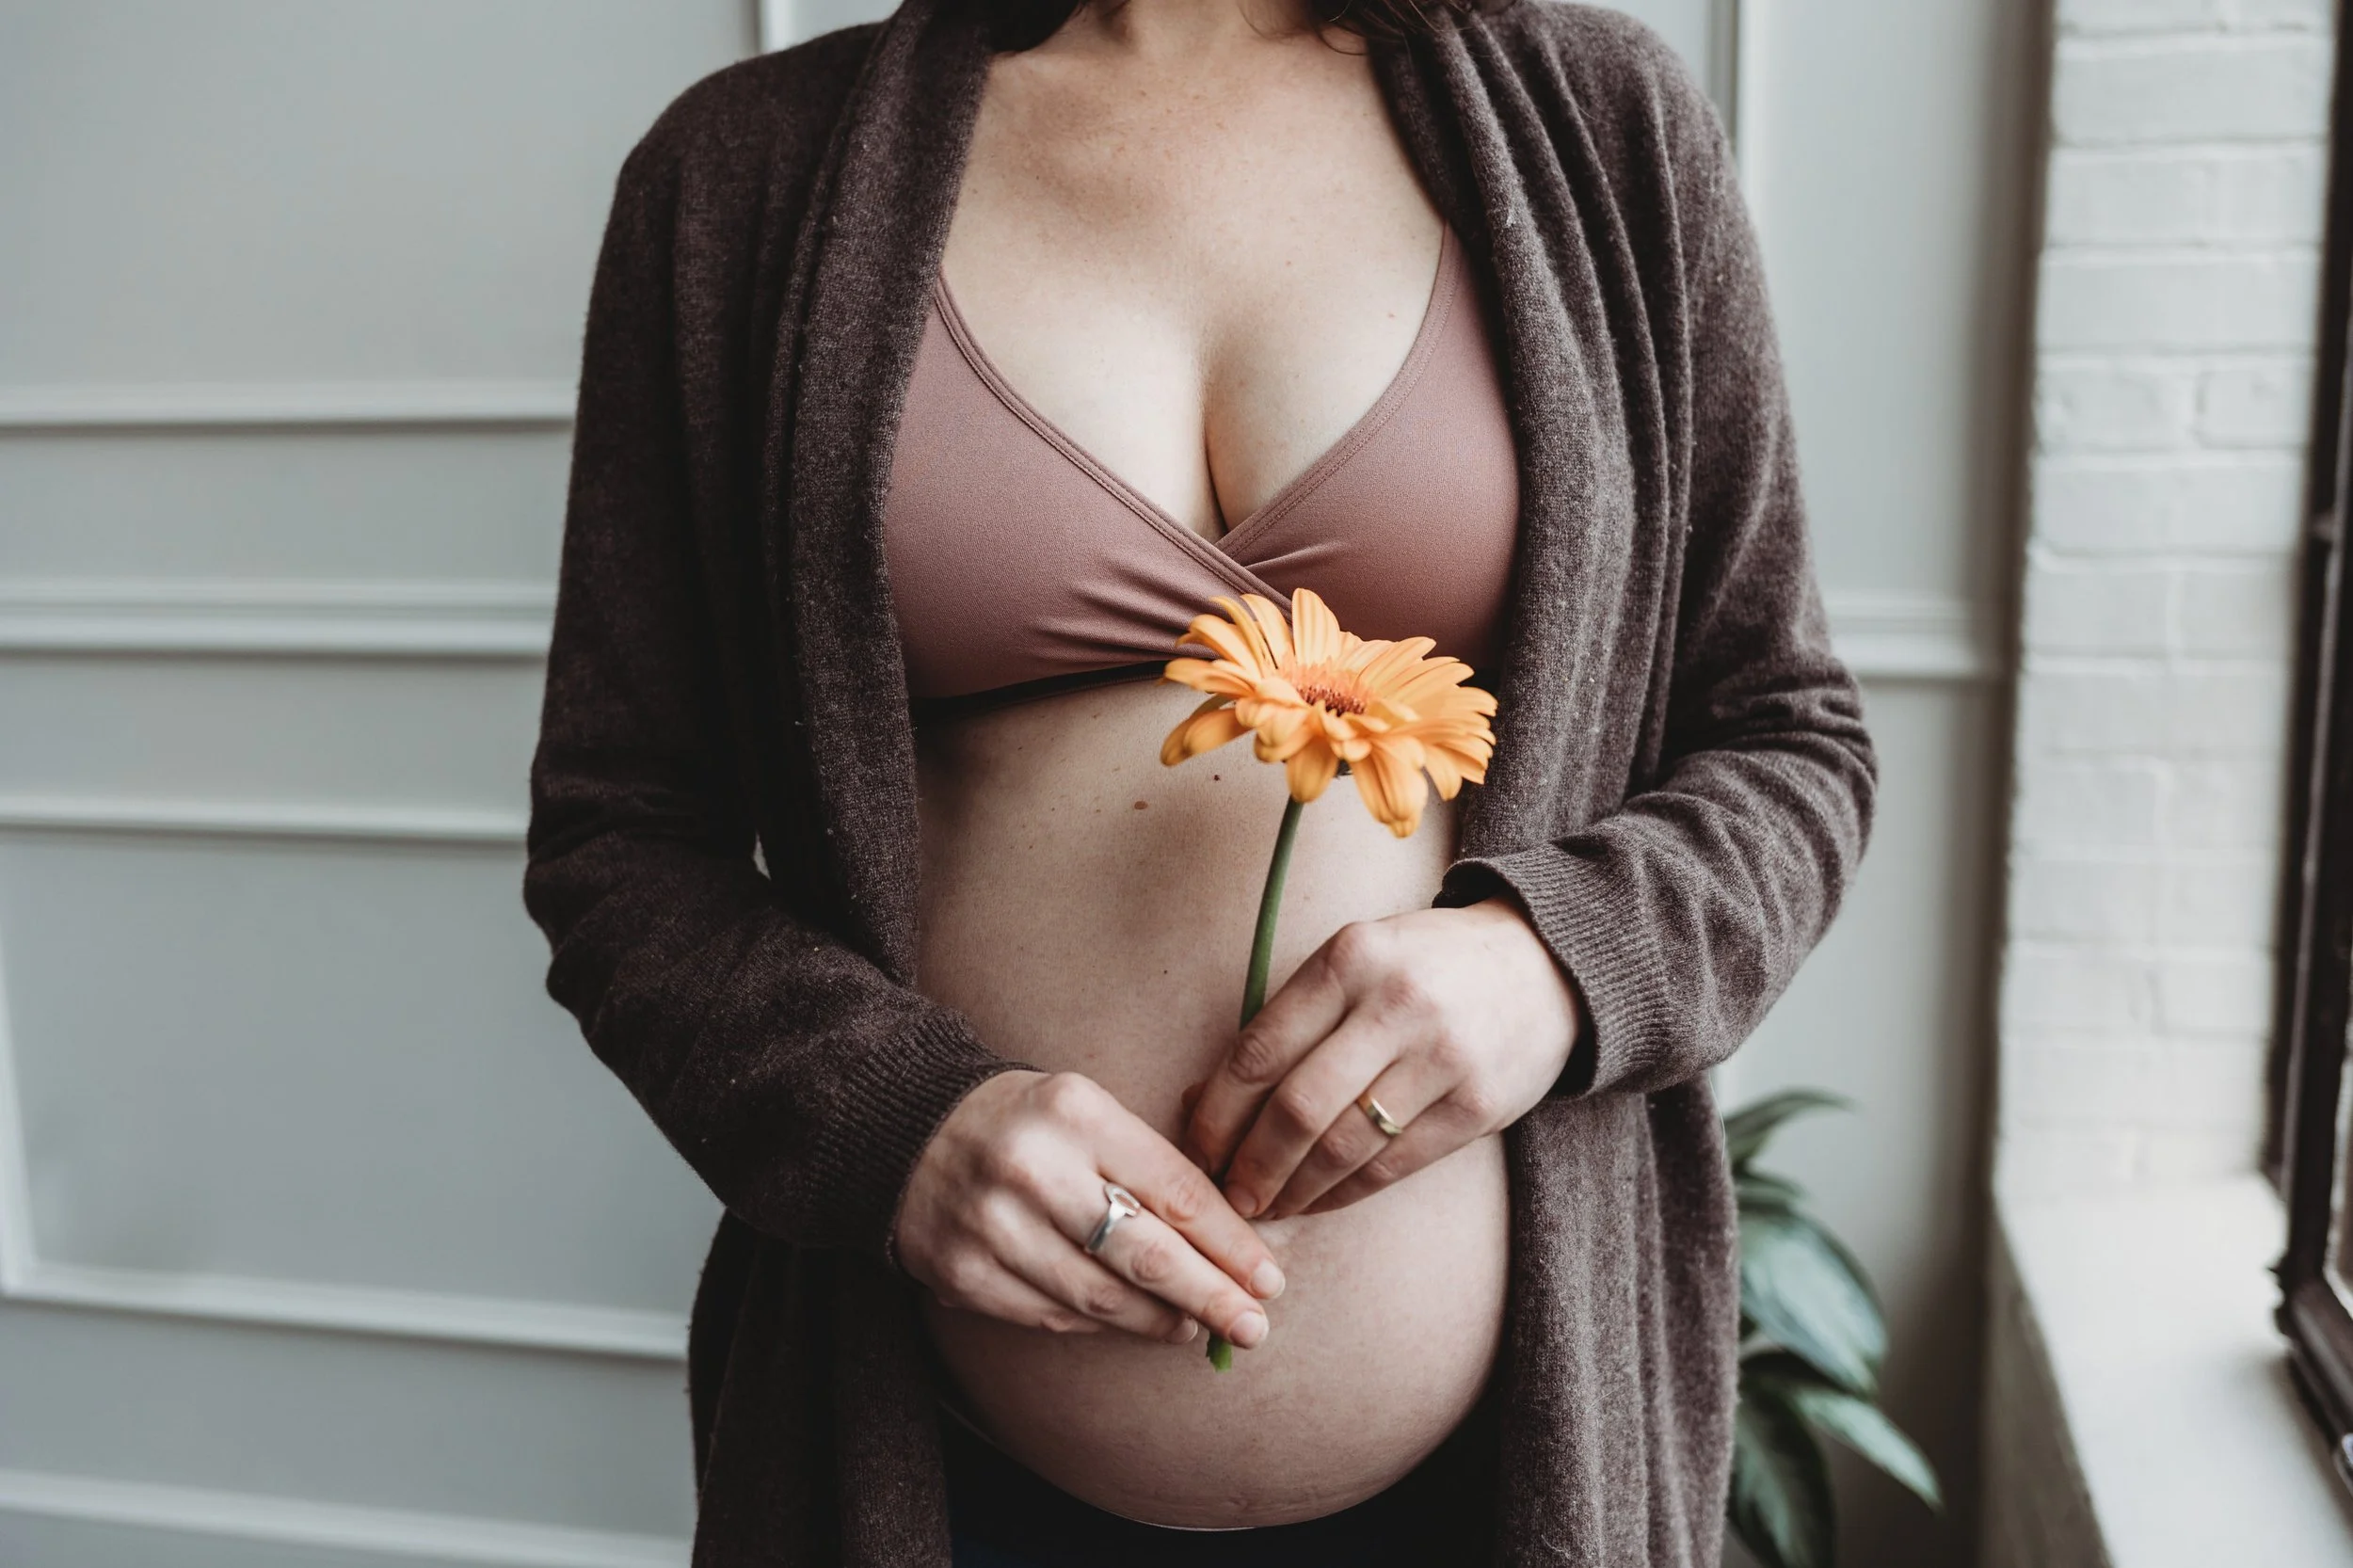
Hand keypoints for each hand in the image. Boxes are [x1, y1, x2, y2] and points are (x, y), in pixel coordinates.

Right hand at [896, 1070, 1285, 1349]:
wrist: (910, 1133)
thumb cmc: (1028, 1124)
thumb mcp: (1091, 1113)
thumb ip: (1153, 1168)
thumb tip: (1231, 1247)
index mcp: (1076, 1113)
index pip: (1175, 1191)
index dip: (1230, 1244)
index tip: (1269, 1278)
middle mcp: (1032, 1170)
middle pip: (1146, 1255)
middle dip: (1212, 1297)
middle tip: (1253, 1326)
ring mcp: (993, 1228)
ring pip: (1102, 1299)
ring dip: (1163, 1321)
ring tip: (1200, 1328)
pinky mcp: (964, 1276)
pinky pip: (1054, 1318)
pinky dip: (1103, 1325)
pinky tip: (1135, 1322)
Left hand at [1181, 899, 1579, 1219]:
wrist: (1543, 964)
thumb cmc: (1424, 966)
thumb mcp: (1356, 960)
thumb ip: (1288, 1020)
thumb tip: (1202, 1098)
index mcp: (1350, 956)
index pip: (1259, 1050)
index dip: (1217, 1113)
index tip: (1196, 1149)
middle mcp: (1395, 1002)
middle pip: (1296, 1107)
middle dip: (1250, 1165)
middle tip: (1228, 1196)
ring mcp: (1443, 1056)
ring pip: (1343, 1146)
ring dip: (1293, 1190)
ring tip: (1267, 1206)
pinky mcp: (1477, 1105)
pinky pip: (1392, 1166)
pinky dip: (1344, 1193)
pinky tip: (1318, 1201)